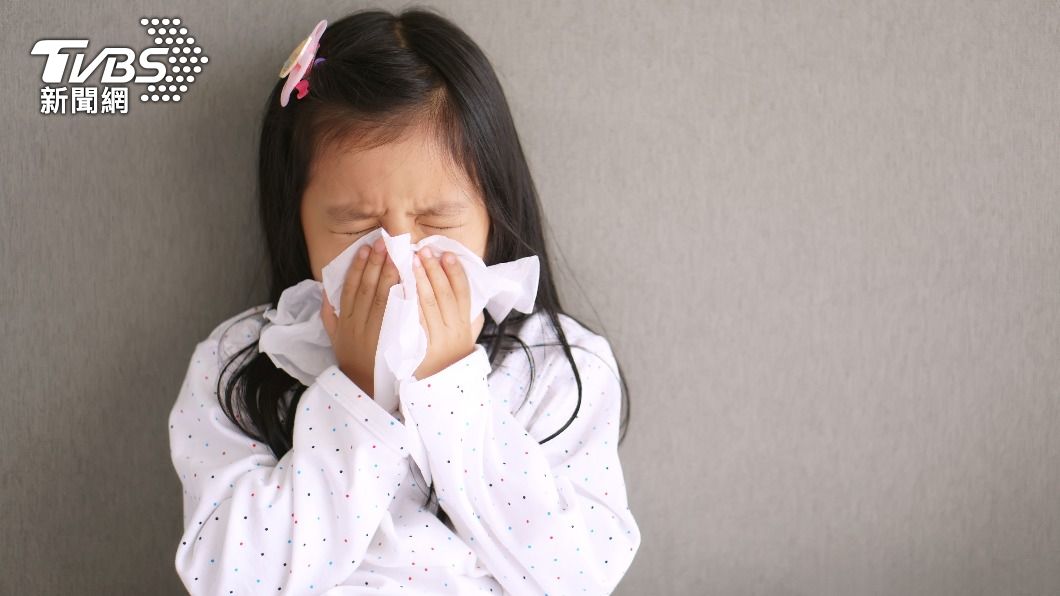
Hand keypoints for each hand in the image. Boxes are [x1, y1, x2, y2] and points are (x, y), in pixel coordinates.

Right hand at [320, 237, 399, 398]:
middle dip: (376, 264)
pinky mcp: (389, 339)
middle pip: (367, 288)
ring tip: (396, 256)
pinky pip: (395, 315)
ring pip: (381, 297)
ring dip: (389, 275)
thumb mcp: (333, 337)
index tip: (365, 249)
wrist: (363, 387)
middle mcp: (358, 323)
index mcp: (344, 320)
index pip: (350, 287)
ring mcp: (374, 331)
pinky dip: (401, 297)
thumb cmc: (351, 359)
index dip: (358, 267)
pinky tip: (408, 281)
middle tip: (384, 243)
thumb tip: (324, 291)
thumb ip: (329, 314)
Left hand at [411, 246, 484, 379]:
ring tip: (410, 261)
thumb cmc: (449, 359)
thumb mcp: (464, 336)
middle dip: (433, 270)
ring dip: (418, 280)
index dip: (456, 272)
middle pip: (443, 295)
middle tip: (423, 250)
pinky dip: (405, 302)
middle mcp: (452, 332)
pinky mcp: (416, 348)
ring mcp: (434, 340)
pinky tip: (398, 286)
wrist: (438, 392)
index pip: (462, 293)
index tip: (447, 254)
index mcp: (464, 325)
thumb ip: (464, 314)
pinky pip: (410, 321)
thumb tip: (463, 285)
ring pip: (426, 305)